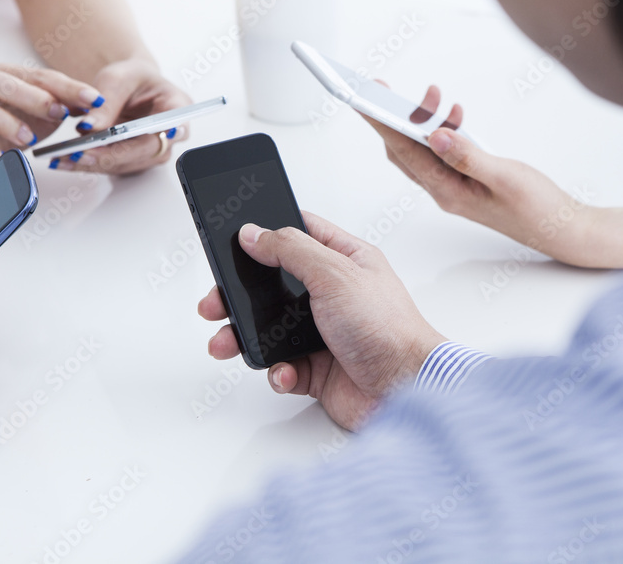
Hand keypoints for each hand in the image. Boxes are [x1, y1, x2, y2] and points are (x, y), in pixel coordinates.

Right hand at [0, 64, 105, 183]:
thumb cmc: (14, 123)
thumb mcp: (46, 114)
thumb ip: (68, 104)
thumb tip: (97, 102)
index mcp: (10, 77)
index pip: (40, 76)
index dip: (68, 87)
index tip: (94, 100)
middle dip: (32, 96)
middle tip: (59, 114)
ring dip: (1, 119)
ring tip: (28, 139)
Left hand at [46, 58, 191, 173]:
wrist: (125, 88)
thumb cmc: (130, 78)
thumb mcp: (117, 78)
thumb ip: (106, 101)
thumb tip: (90, 126)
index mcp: (177, 108)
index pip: (174, 127)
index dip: (163, 136)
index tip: (152, 138)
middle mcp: (169, 136)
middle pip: (144, 152)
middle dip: (111, 155)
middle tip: (80, 153)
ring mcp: (151, 151)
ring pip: (125, 164)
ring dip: (94, 163)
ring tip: (64, 157)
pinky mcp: (132, 161)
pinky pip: (111, 166)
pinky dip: (87, 164)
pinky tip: (65, 160)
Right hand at [198, 212, 445, 430]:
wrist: (407, 390)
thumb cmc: (388, 329)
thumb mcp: (335, 274)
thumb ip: (290, 249)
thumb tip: (254, 232)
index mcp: (345, 260)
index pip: (299, 234)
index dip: (267, 233)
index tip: (235, 238)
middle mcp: (334, 294)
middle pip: (273, 285)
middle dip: (240, 295)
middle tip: (215, 303)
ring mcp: (325, 332)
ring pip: (270, 329)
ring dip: (245, 337)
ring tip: (226, 343)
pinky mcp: (320, 369)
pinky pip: (283, 367)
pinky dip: (277, 371)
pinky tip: (285, 371)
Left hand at [365, 84, 622, 268]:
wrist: (562, 229)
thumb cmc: (538, 209)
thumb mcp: (505, 178)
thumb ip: (469, 157)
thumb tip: (435, 135)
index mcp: (447, 191)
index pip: (403, 151)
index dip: (380, 123)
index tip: (362, 99)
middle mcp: (444, 189)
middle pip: (403, 148)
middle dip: (392, 116)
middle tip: (385, 87)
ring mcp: (454, 185)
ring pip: (423, 147)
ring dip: (423, 119)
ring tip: (435, 96)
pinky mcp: (467, 179)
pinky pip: (443, 150)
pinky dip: (444, 128)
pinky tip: (454, 116)